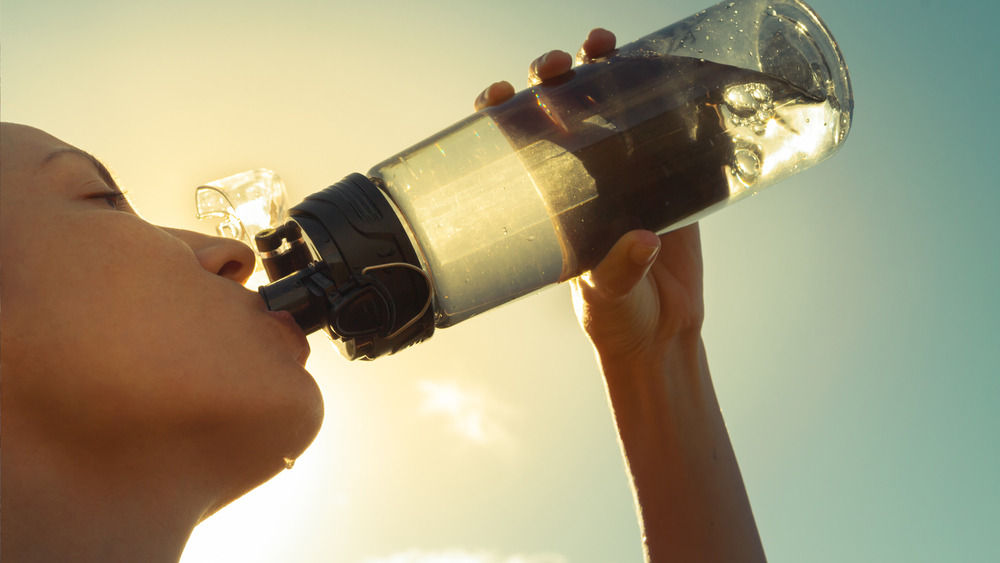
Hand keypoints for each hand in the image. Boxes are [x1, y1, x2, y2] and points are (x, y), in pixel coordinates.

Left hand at [474, 29, 705, 366]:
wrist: (663, 334)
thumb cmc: (617, 318)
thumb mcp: (608, 296)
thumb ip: (619, 270)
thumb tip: (642, 241)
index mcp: (552, 201)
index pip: (517, 146)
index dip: (502, 114)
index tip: (498, 96)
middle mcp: (583, 178)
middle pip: (561, 112)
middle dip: (553, 79)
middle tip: (558, 67)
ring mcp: (627, 173)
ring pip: (610, 107)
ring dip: (605, 71)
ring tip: (602, 47)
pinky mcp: (670, 178)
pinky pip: (667, 128)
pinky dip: (667, 97)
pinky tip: (668, 68)